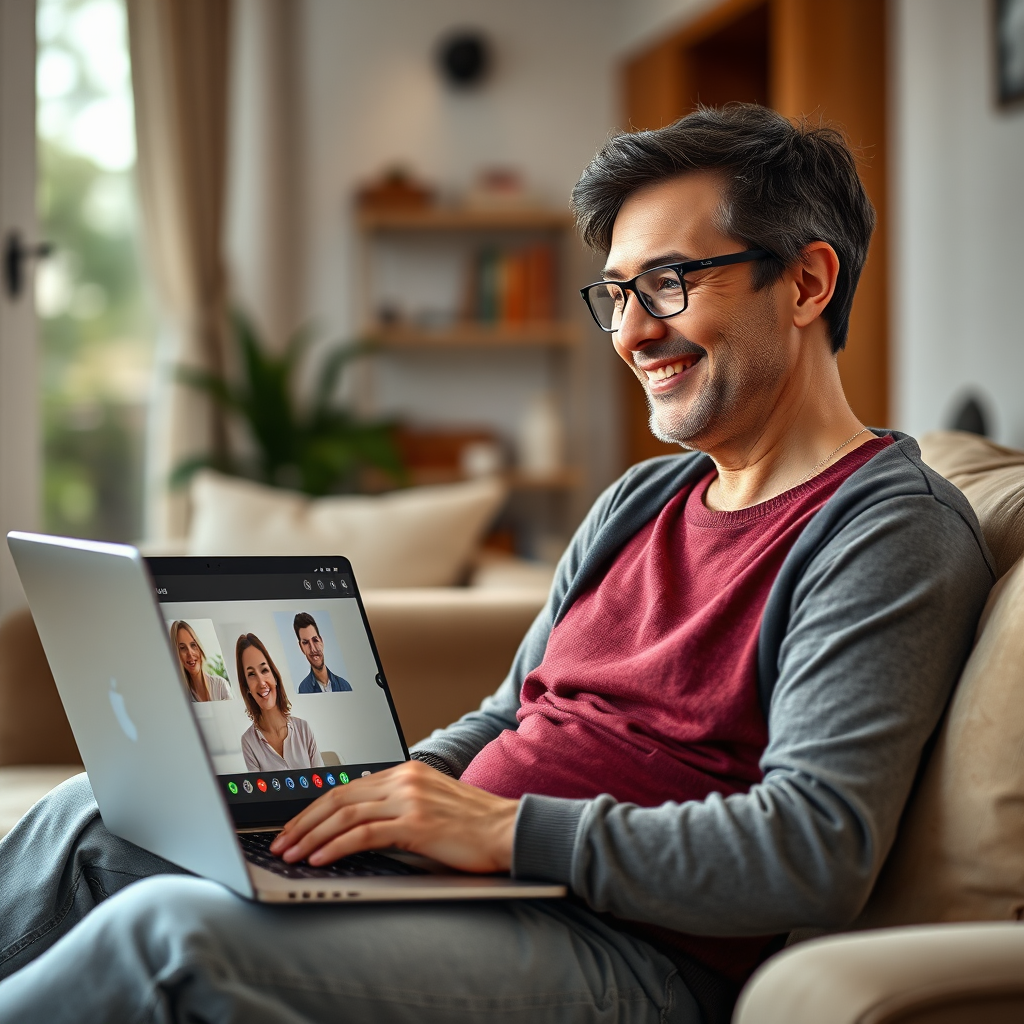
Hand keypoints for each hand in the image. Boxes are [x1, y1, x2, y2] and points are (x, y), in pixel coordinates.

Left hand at [269, 760, 518, 872]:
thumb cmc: (474, 826)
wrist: (510, 831)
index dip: (314, 808)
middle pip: (339, 797)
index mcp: (406, 772)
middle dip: (303, 822)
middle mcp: (405, 779)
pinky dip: (336, 846)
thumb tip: (357, 827)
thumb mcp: (430, 806)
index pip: (347, 787)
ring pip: (345, 814)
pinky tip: (320, 859)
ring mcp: (410, 799)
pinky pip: (364, 833)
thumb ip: (397, 808)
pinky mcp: (417, 823)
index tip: (294, 827)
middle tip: (280, 843)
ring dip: (311, 837)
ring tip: (291, 854)